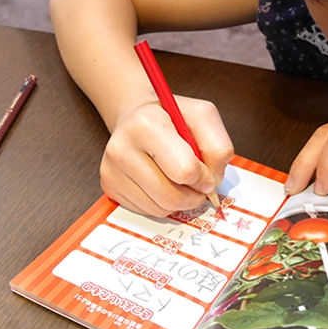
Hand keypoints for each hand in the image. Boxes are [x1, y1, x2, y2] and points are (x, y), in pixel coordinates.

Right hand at [100, 94, 233, 215]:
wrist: (136, 116)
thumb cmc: (172, 118)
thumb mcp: (203, 117)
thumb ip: (218, 147)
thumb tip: (212, 182)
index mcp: (146, 124)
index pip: (185, 170)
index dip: (203, 176)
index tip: (205, 170)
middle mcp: (122, 148)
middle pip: (171, 197)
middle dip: (193, 195)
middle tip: (197, 183)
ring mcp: (112, 169)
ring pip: (160, 209)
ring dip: (179, 202)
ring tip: (179, 181)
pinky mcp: (109, 186)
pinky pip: (147, 211)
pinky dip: (162, 204)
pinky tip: (162, 183)